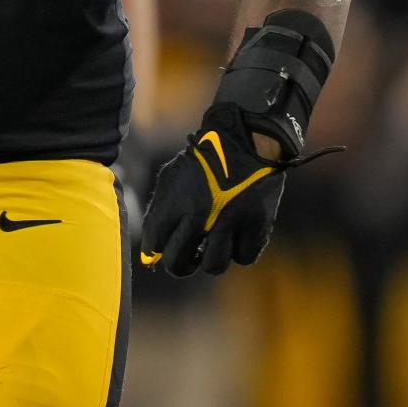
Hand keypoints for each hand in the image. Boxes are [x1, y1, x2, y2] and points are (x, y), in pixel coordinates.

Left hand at [139, 105, 284, 276]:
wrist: (243, 140)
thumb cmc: (203, 161)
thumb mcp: (171, 176)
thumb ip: (159, 211)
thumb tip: (151, 250)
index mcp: (175, 202)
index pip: (155, 242)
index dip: (154, 251)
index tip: (160, 250)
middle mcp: (200, 216)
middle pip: (179, 263)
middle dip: (179, 265)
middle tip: (185, 259)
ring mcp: (229, 223)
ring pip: (213, 266)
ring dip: (209, 261)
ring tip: (210, 249)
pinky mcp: (256, 225)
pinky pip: (244, 256)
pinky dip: (239, 251)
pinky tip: (235, 238)